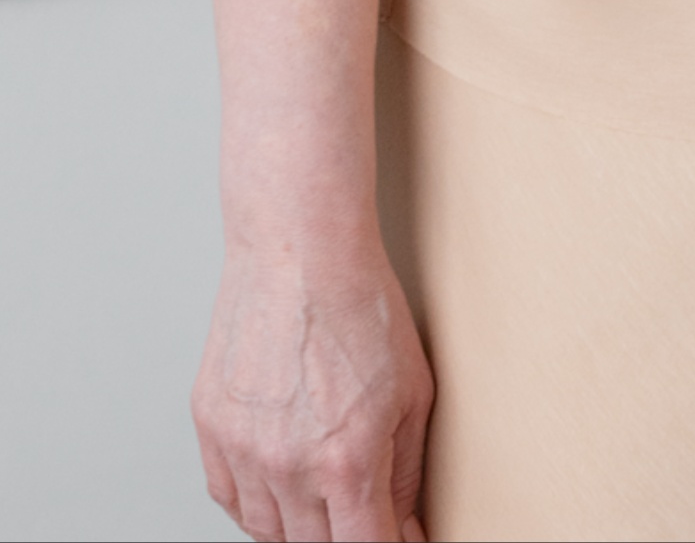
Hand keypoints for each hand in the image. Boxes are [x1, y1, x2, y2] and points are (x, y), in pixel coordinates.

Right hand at [192, 238, 433, 541]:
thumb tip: (406, 526)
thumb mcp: (413, 391)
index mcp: (346, 462)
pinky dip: (256, 502)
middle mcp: (287, 467)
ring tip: (324, 491)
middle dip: (345, 534)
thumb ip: (406, 473)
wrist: (299, 250)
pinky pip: (230, 498)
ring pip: (267, 532)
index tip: (396, 537)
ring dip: (300, 525)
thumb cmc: (361, 306)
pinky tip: (280, 481)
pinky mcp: (211, 428)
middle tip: (362, 508)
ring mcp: (242, 450)